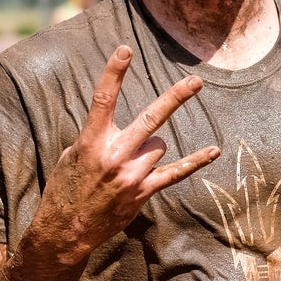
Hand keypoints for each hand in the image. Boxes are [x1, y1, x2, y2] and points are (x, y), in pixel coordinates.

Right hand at [44, 46, 219, 252]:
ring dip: (148, 149)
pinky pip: (175, 173)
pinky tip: (213, 151)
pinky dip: (195, 162)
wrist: (67, 230)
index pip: (103, 100)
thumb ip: (96, 137)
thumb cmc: (67, 188)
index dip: (114, 72)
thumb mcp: (72, 155)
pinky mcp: (143, 192)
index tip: (125, 50)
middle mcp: (115, 155)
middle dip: (175, 98)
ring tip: (126, 166)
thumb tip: (119, 126)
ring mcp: (132, 175)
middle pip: (151, 119)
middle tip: (196, 81)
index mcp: (91, 142)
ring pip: (158, 146)